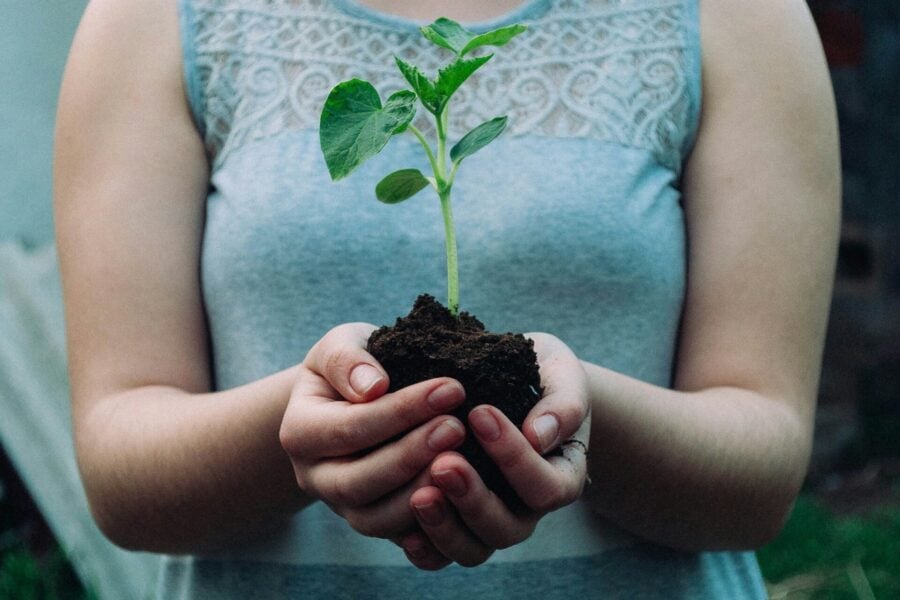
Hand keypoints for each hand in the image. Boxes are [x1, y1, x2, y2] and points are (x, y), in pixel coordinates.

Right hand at [279, 323, 467, 541]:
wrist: (351, 401)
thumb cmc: (352, 367)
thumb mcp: (341, 346)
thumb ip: (348, 360)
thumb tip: (373, 386)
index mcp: (300, 432)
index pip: (349, 428)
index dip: (400, 411)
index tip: (451, 388)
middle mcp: (315, 477)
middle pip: (358, 482)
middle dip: (411, 455)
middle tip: (457, 427)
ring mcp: (343, 508)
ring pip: (377, 520)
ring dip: (422, 492)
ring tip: (464, 461)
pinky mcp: (374, 524)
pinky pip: (400, 539)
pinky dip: (431, 526)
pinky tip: (462, 497)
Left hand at [402, 332, 590, 568]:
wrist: (514, 381)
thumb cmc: (543, 375)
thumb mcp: (562, 376)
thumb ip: (562, 404)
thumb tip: (539, 435)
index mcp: (561, 477)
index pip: (545, 487)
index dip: (514, 458)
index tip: (480, 413)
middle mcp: (526, 510)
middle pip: (506, 528)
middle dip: (473, 498)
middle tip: (444, 461)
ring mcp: (489, 522)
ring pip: (472, 550)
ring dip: (445, 526)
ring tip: (420, 495)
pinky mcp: (455, 525)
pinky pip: (440, 556)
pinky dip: (424, 548)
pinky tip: (403, 529)